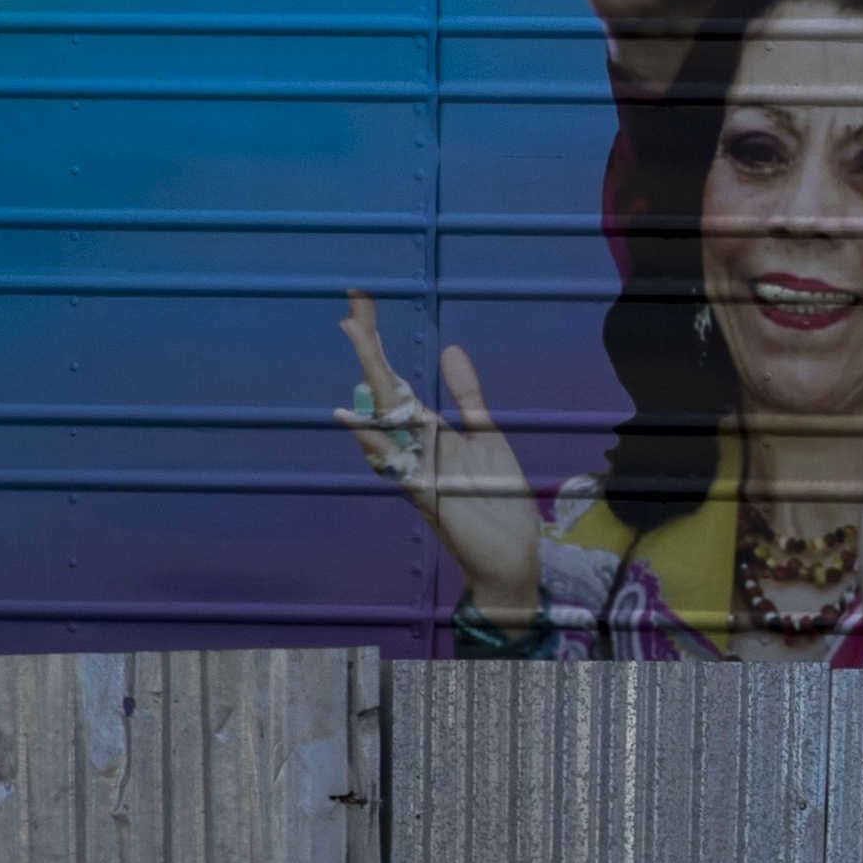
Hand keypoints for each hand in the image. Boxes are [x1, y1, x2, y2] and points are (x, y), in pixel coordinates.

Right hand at [335, 289, 540, 627]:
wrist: (511, 552)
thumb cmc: (497, 497)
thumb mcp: (487, 436)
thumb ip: (466, 395)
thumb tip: (449, 349)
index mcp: (429, 431)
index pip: (398, 382)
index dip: (379, 348)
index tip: (361, 309)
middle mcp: (415, 447)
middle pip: (386, 396)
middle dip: (371, 356)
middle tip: (351, 316)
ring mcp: (418, 471)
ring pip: (384, 429)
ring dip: (370, 391)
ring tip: (360, 353)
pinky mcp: (429, 497)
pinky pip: (398, 469)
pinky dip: (378, 448)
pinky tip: (361, 428)